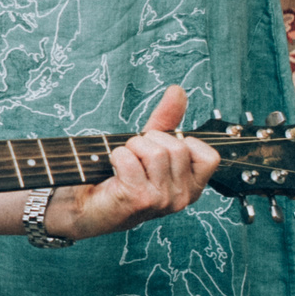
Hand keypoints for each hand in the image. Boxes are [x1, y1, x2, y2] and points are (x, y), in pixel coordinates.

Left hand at [47, 86, 219, 241]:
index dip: (182, 143)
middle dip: (148, 141)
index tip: (160, 151)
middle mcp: (183, 198)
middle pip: (176, 147)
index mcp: (193, 187)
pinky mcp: (139, 199)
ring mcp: (163, 201)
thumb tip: (177, 91)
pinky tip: (113, 169)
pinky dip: (116, 156)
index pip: (208, 156)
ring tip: (123, 162)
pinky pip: (130, 159)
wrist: (85, 204)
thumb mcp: (150, 145)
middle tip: (135, 157)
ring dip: (131, 148)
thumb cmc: (120, 176)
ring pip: (156, 152)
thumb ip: (167, 119)